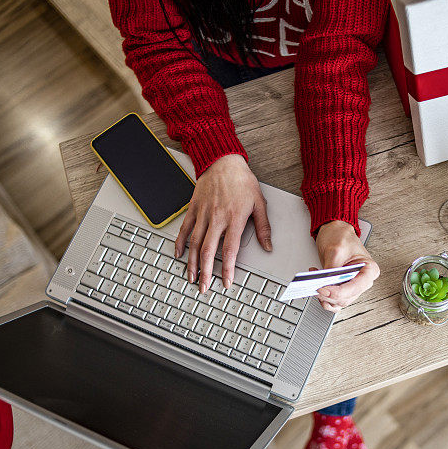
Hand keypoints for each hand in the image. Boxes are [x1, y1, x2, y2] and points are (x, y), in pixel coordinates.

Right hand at [175, 154, 271, 292]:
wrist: (223, 161)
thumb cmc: (242, 181)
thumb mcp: (259, 203)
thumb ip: (263, 227)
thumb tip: (268, 246)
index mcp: (234, 219)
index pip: (230, 250)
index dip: (228, 269)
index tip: (226, 282)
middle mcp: (217, 218)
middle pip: (208, 251)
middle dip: (205, 272)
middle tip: (204, 287)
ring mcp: (203, 213)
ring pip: (194, 243)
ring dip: (192, 263)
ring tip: (192, 277)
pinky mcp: (193, 208)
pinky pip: (185, 228)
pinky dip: (180, 243)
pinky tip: (179, 254)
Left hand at [313, 220, 379, 312]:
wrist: (335, 231)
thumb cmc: (341, 236)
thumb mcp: (336, 250)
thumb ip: (332, 269)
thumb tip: (324, 284)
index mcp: (369, 270)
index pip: (356, 287)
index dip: (338, 292)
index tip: (324, 289)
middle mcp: (362, 280)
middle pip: (346, 298)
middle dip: (329, 295)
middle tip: (315, 286)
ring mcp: (351, 286)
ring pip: (338, 302)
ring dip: (324, 297)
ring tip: (314, 284)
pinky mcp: (341, 288)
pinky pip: (333, 301)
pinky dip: (323, 298)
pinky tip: (316, 286)